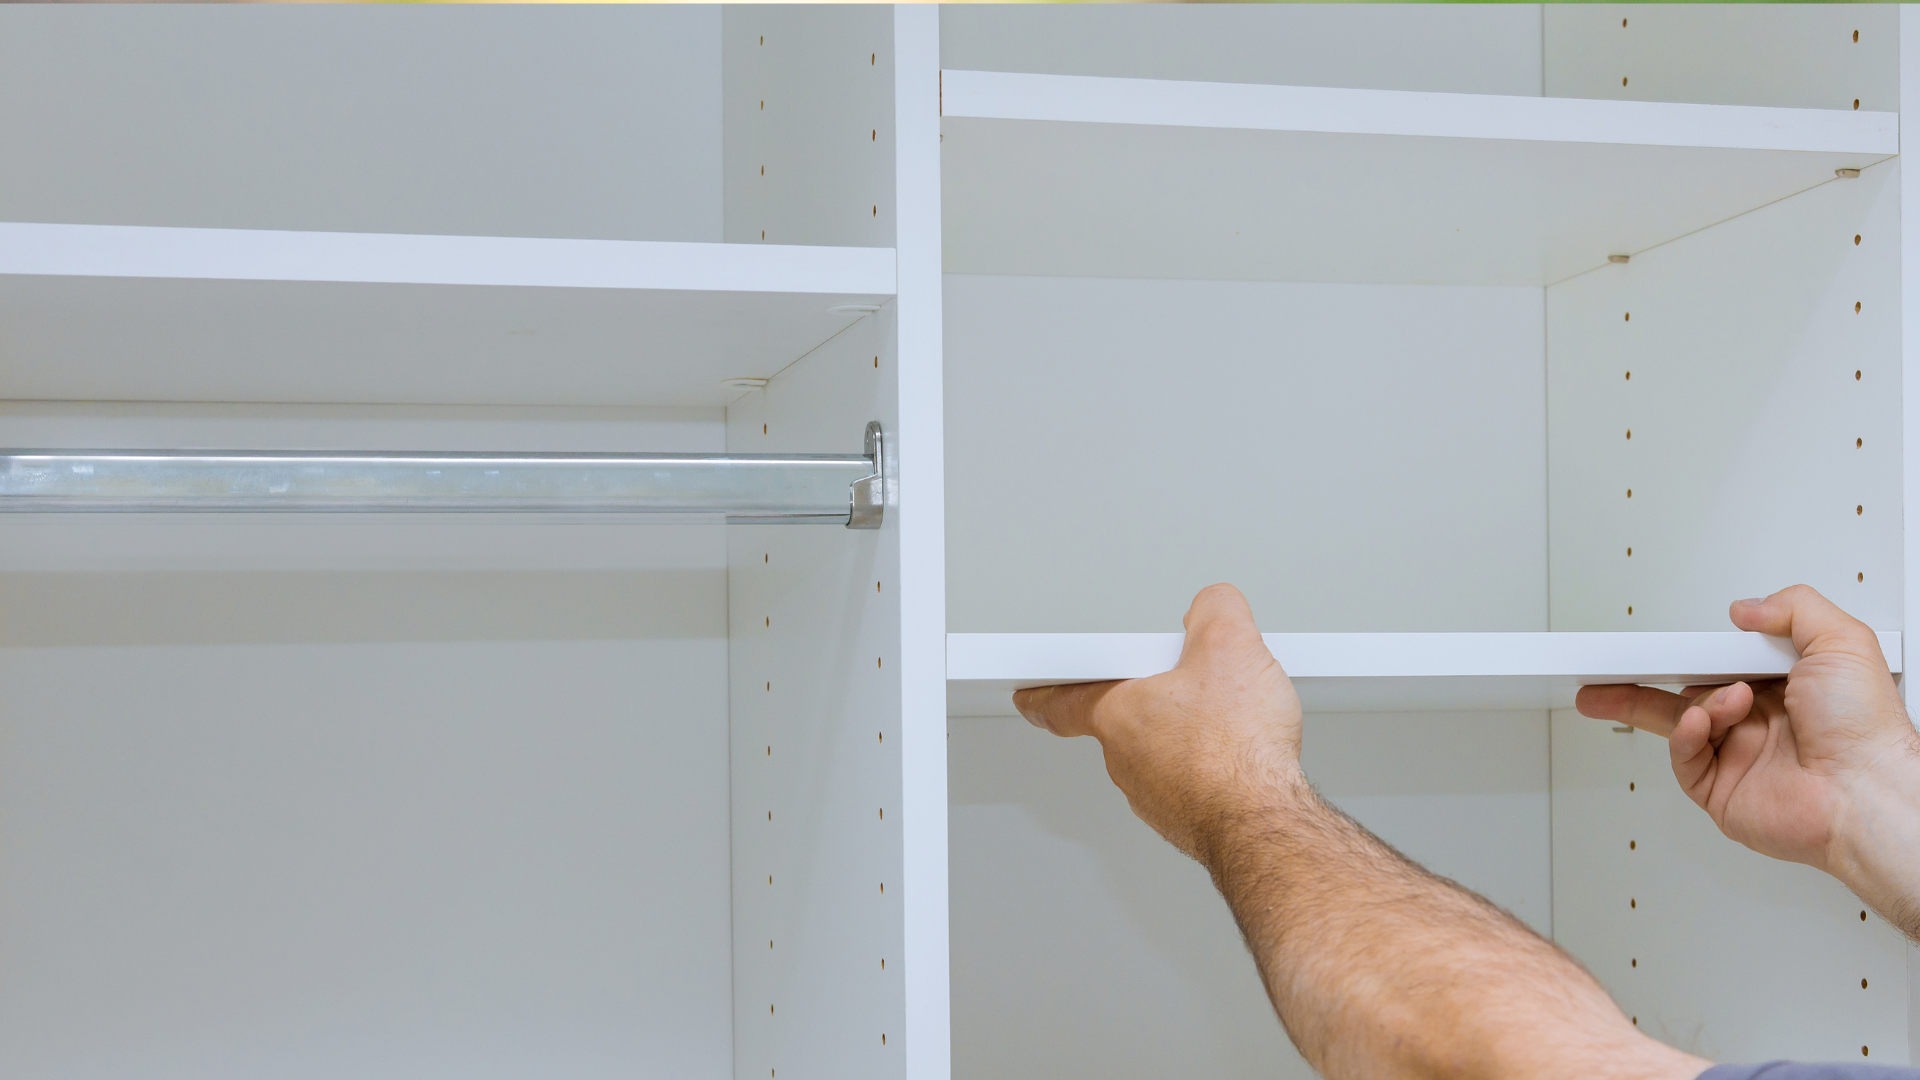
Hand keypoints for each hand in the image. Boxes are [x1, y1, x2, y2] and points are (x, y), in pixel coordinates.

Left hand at [1012, 583, 1305, 863]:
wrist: (1264, 821)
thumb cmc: (1236, 751)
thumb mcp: (1230, 646)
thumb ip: (1215, 610)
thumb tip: (1215, 605)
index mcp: (1119, 716)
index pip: (1063, 701)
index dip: (1044, 694)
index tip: (1029, 697)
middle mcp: (1127, 761)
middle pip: (1127, 722)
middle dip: (1154, 702)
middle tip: (1187, 683)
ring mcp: (1157, 797)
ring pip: (1162, 755)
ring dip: (1188, 737)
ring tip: (1230, 720)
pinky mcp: (1190, 820)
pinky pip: (1194, 784)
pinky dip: (1214, 769)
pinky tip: (1245, 756)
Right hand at [1576, 585, 1919, 896]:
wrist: (1864, 792)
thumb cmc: (1867, 730)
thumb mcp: (1843, 642)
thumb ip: (1794, 608)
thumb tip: (1748, 608)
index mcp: (1784, 685)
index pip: (1720, 659)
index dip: (1687, 649)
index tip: (1655, 641)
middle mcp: (1759, 721)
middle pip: (1684, 690)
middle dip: (1641, 679)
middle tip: (1607, 667)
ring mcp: (1737, 755)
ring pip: (1676, 722)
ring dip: (1677, 705)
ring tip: (1691, 702)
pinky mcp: (1720, 788)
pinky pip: (1682, 757)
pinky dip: (1684, 735)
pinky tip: (1701, 722)